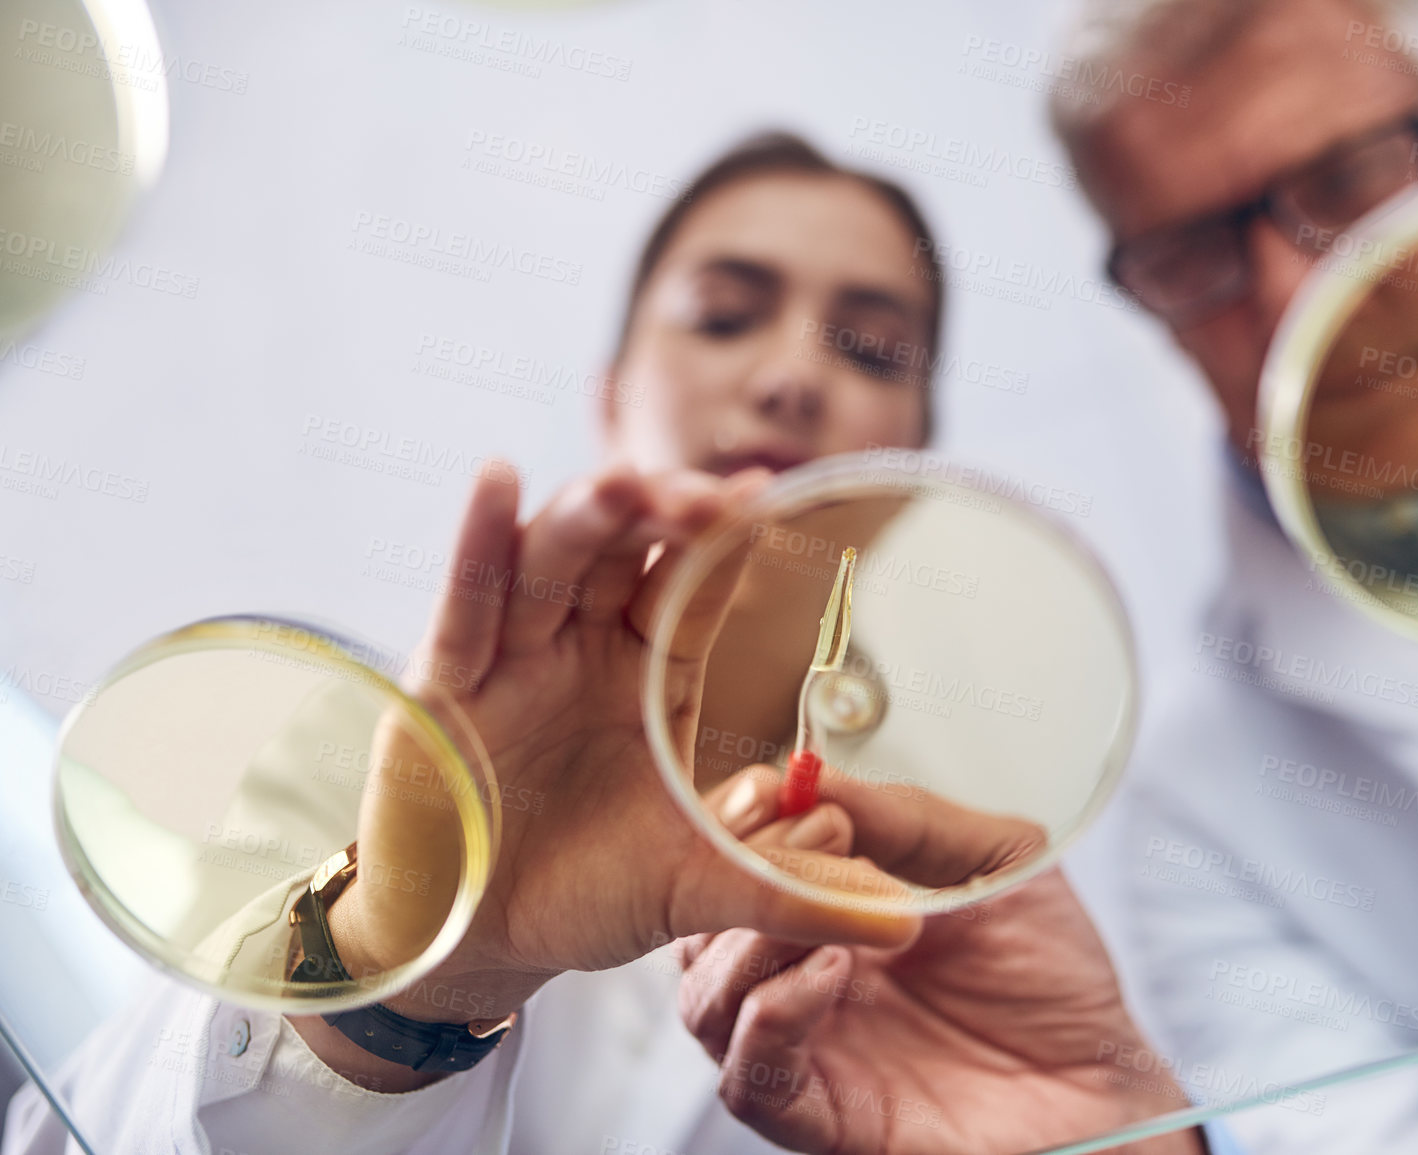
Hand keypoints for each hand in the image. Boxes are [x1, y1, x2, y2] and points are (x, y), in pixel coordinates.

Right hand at [295, 463, 919, 1088]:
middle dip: (662, 512)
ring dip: (584, 516)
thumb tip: (907, 926)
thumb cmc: (582, 894)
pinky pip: (464, 603)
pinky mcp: (445, 683)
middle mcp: (584, 646)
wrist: (476, 943)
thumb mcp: (697, 890)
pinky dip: (476, 541)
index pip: (691, 585)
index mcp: (649, 672)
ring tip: (622, 483)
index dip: (723, 540)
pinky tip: (496, 482)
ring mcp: (513, 657)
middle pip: (624, 551)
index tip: (766, 496)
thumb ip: (793, 895)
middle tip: (706, 494)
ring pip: (549, 561)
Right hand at [680, 814, 1202, 1152]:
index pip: (734, 864)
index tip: (776, 787)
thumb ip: (907, 819)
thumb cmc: (1048, 976)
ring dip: (751, 941)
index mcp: (825, 913)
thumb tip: (817, 775)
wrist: (1098, 1082)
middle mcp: (798, 978)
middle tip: (808, 837)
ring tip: (833, 912)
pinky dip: (774, 1015)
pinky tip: (834, 971)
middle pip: (698, 927)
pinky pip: (749, 1076)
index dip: (737, 823)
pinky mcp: (821, 1117)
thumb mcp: (995, 861)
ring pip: (705, 998)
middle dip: (737, 873)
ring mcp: (804, 1048)